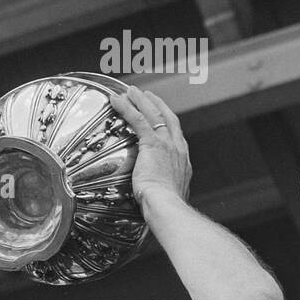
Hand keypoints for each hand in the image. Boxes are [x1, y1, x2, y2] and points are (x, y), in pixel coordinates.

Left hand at [109, 86, 190, 208]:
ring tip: (130, 91)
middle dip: (156, 104)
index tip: (161, 114)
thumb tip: (159, 200)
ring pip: (153, 114)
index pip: (175, 134)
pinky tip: (116, 100)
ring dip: (140, 101)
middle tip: (145, 95)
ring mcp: (166, 144)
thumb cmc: (166, 208)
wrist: (167, 206)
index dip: (167, 122)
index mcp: (182, 159)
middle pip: (167, 118)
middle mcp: (177, 147)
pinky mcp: (152, 144)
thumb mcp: (169, 196)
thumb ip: (165, 191)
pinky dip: (127, 108)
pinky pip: (138, 120)